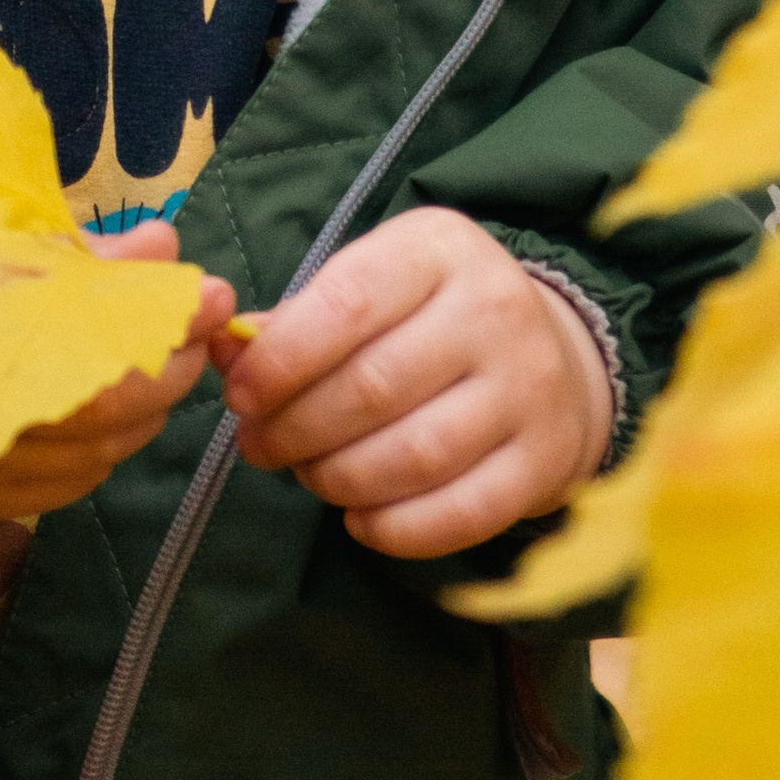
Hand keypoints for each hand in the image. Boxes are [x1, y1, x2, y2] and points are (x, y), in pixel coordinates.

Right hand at [0, 222, 235, 519]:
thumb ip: (78, 251)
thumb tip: (166, 245)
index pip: (115, 353)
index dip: (172, 324)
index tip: (213, 292)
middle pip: (117, 414)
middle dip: (168, 365)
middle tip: (190, 321)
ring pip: (99, 458)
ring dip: (139, 410)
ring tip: (148, 357)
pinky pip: (64, 486)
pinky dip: (99, 452)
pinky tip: (99, 413)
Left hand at [221, 209, 611, 557]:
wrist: (558, 352)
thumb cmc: (432, 314)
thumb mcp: (373, 282)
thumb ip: (297, 318)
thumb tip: (221, 351)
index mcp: (439, 250)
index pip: (348, 304)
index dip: (281, 359)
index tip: (239, 395)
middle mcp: (493, 311)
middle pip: (373, 388)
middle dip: (296, 428)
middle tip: (258, 445)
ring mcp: (529, 389)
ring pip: (413, 455)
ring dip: (337, 479)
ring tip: (306, 475)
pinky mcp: (545, 461)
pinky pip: (460, 514)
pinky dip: (396, 530)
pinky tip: (359, 520)